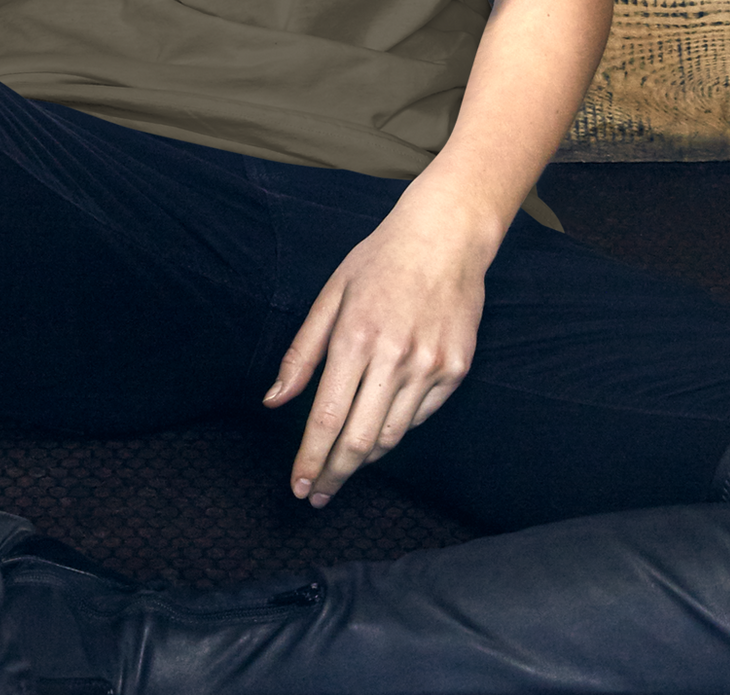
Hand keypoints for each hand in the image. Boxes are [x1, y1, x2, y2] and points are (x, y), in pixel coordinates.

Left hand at [260, 182, 492, 506]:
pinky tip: (379, 425)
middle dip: (334, 474)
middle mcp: (395, 357)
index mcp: (356, 337)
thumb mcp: (331, 294)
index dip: (310, 459)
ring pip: (391, 435)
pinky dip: (396, 428)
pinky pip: (420, 417)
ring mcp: (430, 366)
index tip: (299, 486)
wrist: (447, 236)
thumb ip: (301, 353)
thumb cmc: (380, 261)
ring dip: (363, 458)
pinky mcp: (455, 369)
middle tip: (317, 494)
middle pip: (359, 440)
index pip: (327, 417)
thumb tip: (273, 401)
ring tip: (343, 463)